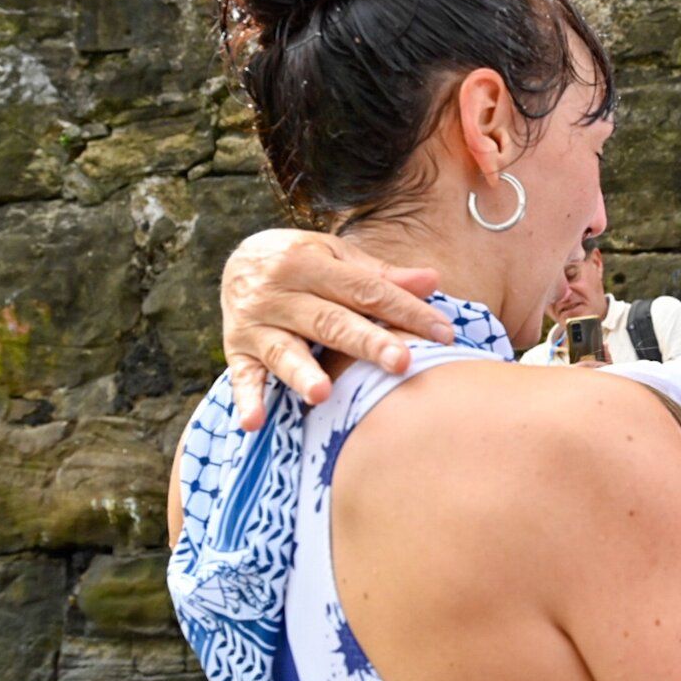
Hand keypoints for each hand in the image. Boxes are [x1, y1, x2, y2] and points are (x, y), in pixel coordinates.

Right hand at [220, 229, 451, 429]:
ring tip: (322, 393)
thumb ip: (382, 276)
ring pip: (284, 351)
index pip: (366, 290)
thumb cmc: (304, 264)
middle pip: (329, 321)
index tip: (444, 335)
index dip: (406, 312)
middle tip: (401, 362)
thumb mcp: (337, 258)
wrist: (237, 261)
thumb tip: (434, 281)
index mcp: (309, 263)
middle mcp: (279, 292)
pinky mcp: (236, 350)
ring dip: (302, 373)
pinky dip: (247, 399)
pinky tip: (254, 422)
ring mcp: (255, 323)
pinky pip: (242, 377)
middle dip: (366, 343)